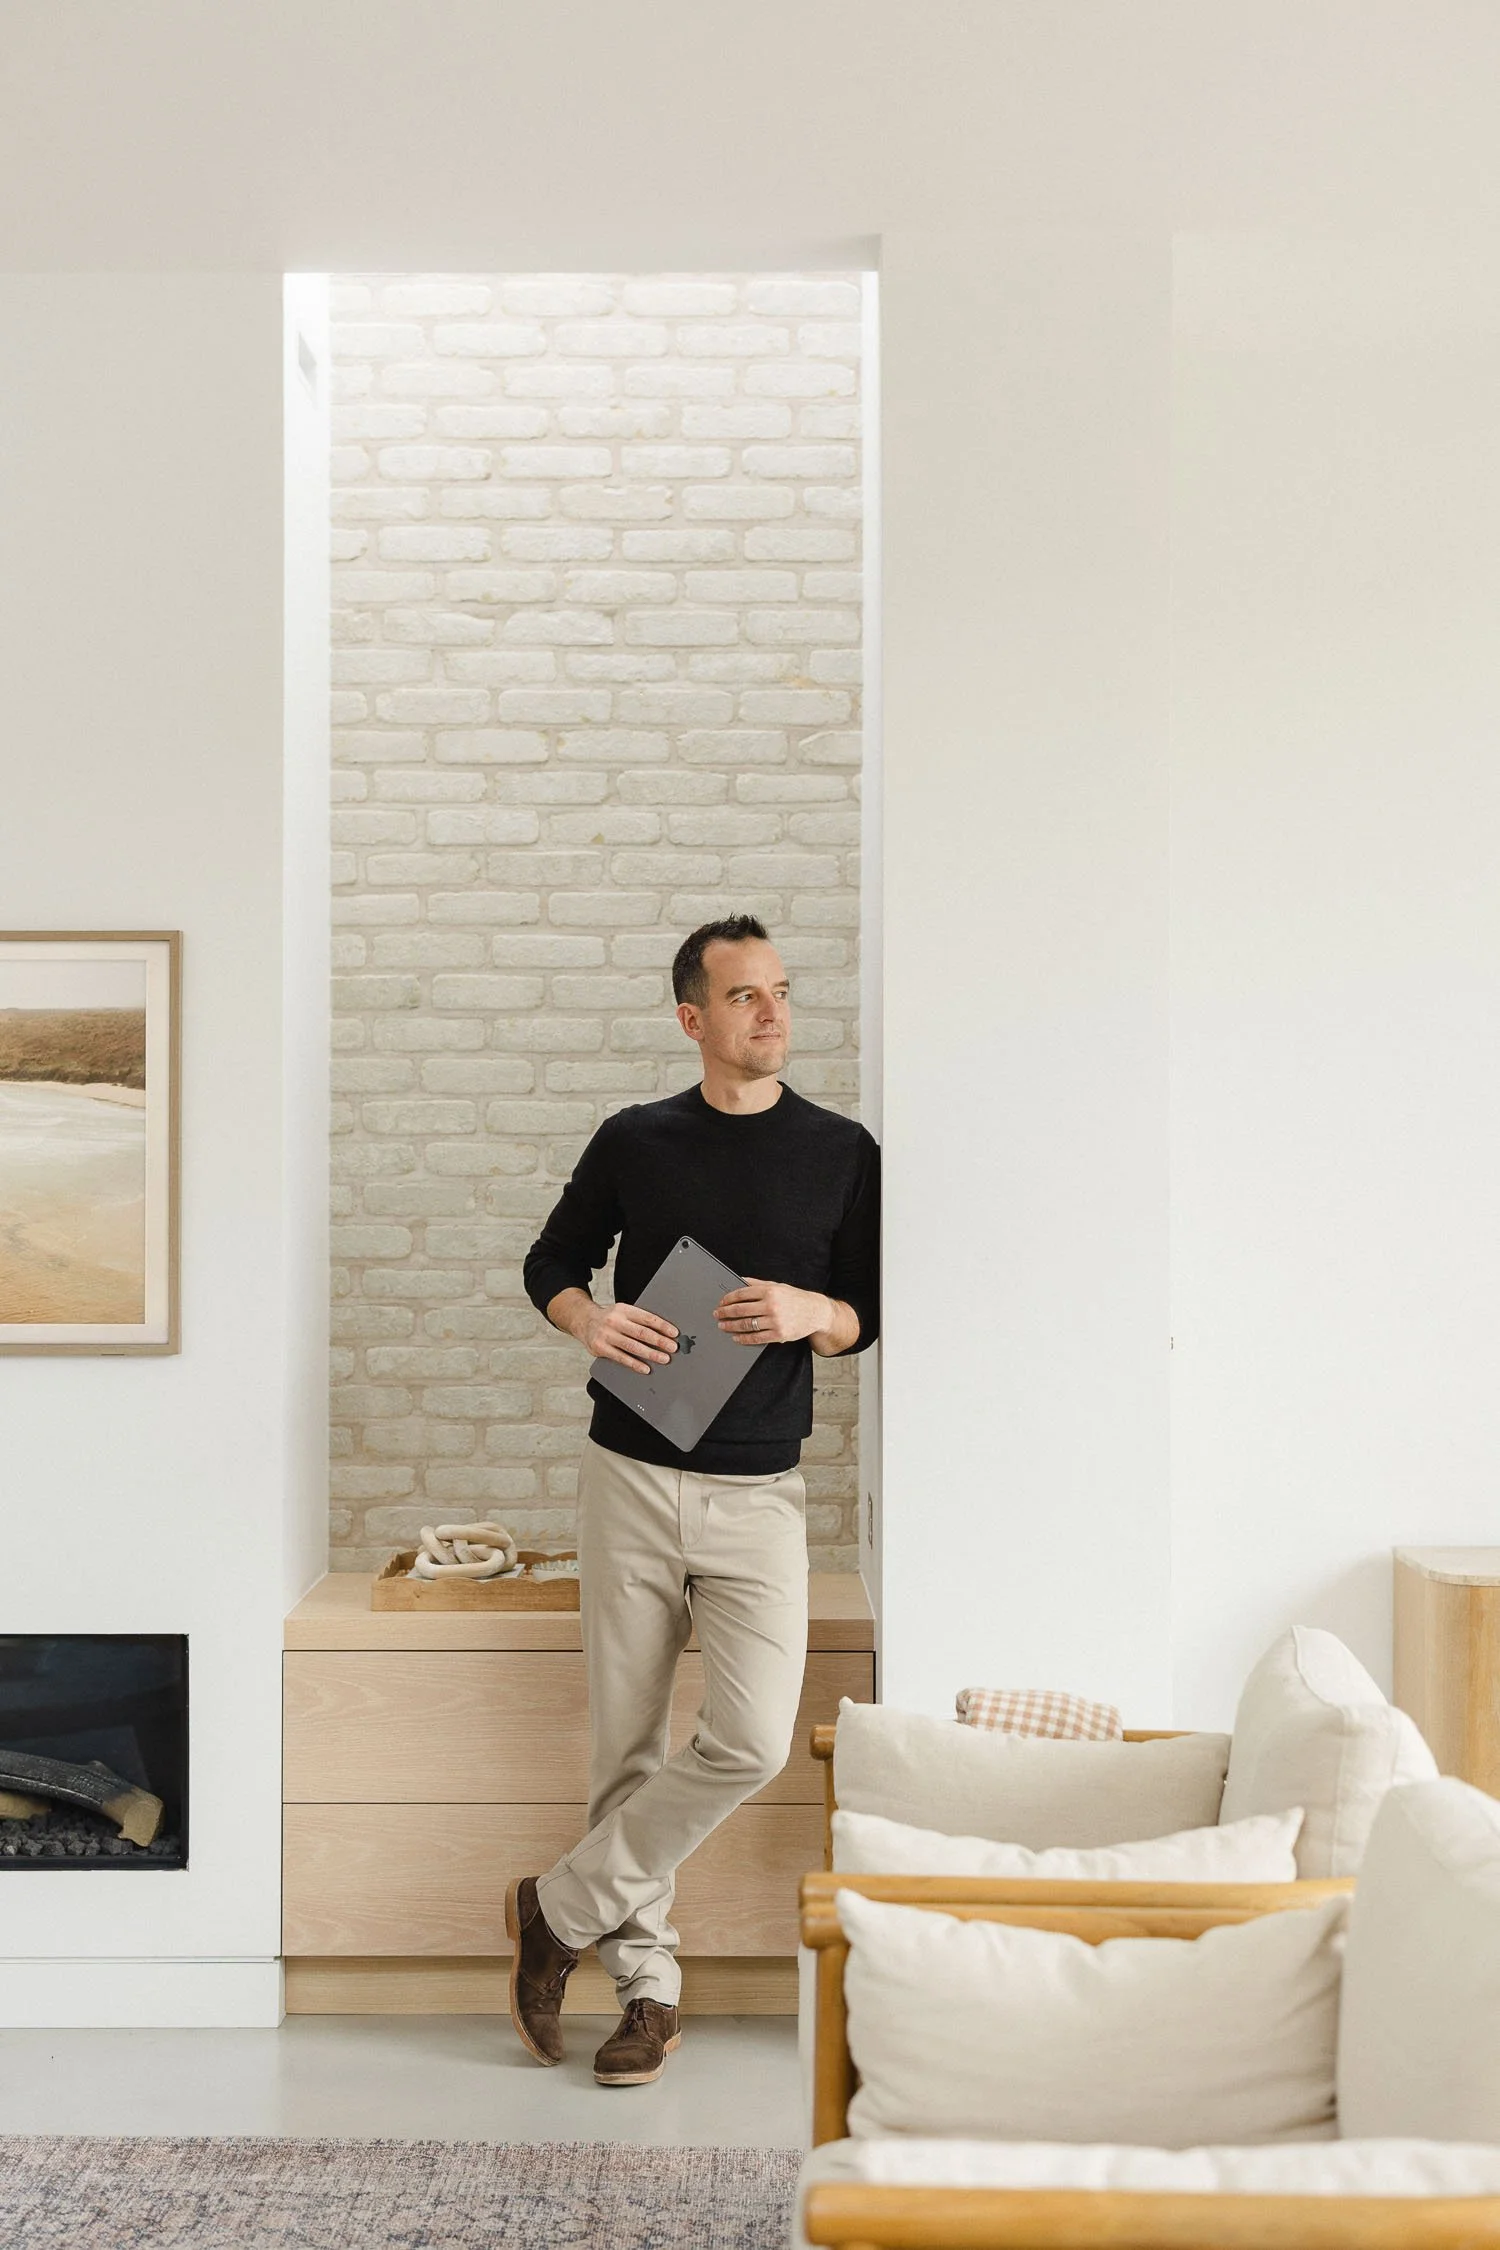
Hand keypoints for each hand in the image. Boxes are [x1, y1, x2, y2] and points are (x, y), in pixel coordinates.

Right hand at [583, 1299, 677, 1375]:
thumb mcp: (623, 1312)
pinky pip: (621, 1357)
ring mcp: (606, 1334)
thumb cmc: (609, 1318)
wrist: (583, 1321)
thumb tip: (663, 1332)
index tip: (674, 1333)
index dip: (662, 1326)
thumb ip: (638, 1320)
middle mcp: (615, 1321)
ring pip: (632, 1346)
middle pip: (641, 1332)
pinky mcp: (600, 1347)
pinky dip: (634, 1364)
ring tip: (663, 1359)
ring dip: (650, 1354)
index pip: (647, 1318)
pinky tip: (645, 1368)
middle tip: (673, 1348)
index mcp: (624, 1310)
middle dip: (659, 1341)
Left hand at [714, 1279, 832, 1345]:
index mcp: (770, 1291)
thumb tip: (740, 1280)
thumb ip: (758, 1283)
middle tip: (717, 1315)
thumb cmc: (796, 1298)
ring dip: (731, 1326)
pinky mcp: (779, 1334)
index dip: (728, 1299)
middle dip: (725, 1313)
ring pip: (746, 1325)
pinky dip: (743, 1339)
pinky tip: (736, 1338)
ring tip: (723, 1326)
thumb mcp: (778, 1286)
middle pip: (741, 1310)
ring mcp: (775, 1321)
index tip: (721, 1303)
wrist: (816, 1312)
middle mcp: (771, 1305)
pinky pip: (756, 1338)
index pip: (742, 1294)